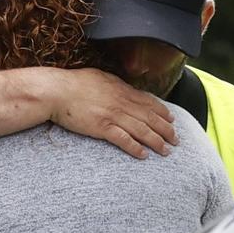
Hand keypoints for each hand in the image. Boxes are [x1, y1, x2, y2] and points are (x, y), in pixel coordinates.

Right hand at [37, 68, 176, 159]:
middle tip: (176, 140)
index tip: (172, 120)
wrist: (56, 90)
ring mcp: (113, 115)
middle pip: (150, 117)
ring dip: (157, 141)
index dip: (162, 112)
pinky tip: (144, 155)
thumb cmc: (73, 83)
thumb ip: (114, 84)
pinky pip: (124, 140)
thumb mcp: (99, 77)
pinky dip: (136, 148)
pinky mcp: (102, 127)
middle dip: (166, 130)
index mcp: (121, 89)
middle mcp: (121, 102)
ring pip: (142, 130)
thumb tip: (123, 87)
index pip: (148, 101)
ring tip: (166, 151)